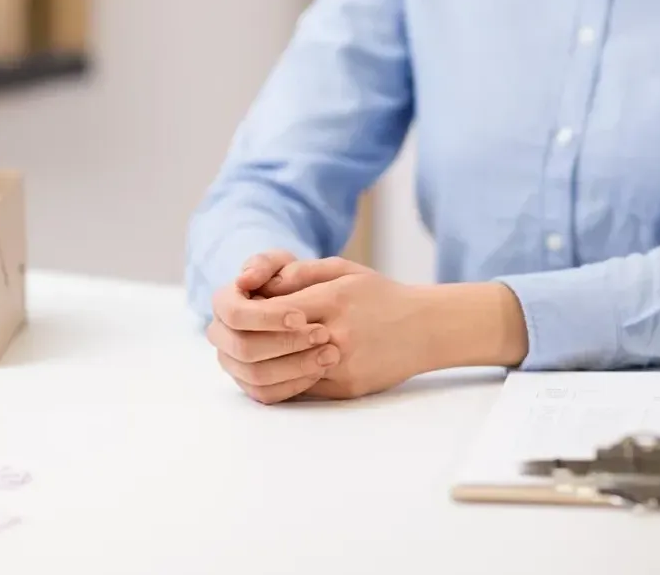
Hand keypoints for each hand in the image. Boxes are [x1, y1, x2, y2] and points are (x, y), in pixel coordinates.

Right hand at [208, 250, 339, 404]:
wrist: (305, 309)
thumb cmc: (292, 282)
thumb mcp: (283, 263)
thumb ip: (266, 264)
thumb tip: (245, 279)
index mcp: (223, 304)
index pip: (235, 314)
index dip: (266, 317)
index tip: (301, 316)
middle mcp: (221, 335)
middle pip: (244, 348)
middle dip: (285, 344)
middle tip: (323, 335)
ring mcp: (232, 363)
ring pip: (255, 375)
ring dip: (294, 366)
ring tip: (329, 355)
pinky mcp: (249, 384)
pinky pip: (265, 394)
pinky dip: (293, 385)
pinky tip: (319, 371)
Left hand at [252, 261, 530, 400]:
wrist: (427, 329)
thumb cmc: (381, 295)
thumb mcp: (343, 270)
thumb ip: (299, 273)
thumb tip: (257, 284)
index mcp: (334, 300)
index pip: (272, 312)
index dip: (250, 313)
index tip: (243, 309)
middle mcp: (337, 336)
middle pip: (265, 348)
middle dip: (242, 340)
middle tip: (232, 333)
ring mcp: (341, 367)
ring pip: (275, 375)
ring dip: (252, 364)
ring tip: (245, 350)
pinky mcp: (344, 389)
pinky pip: (296, 390)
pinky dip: (275, 380)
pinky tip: (267, 368)